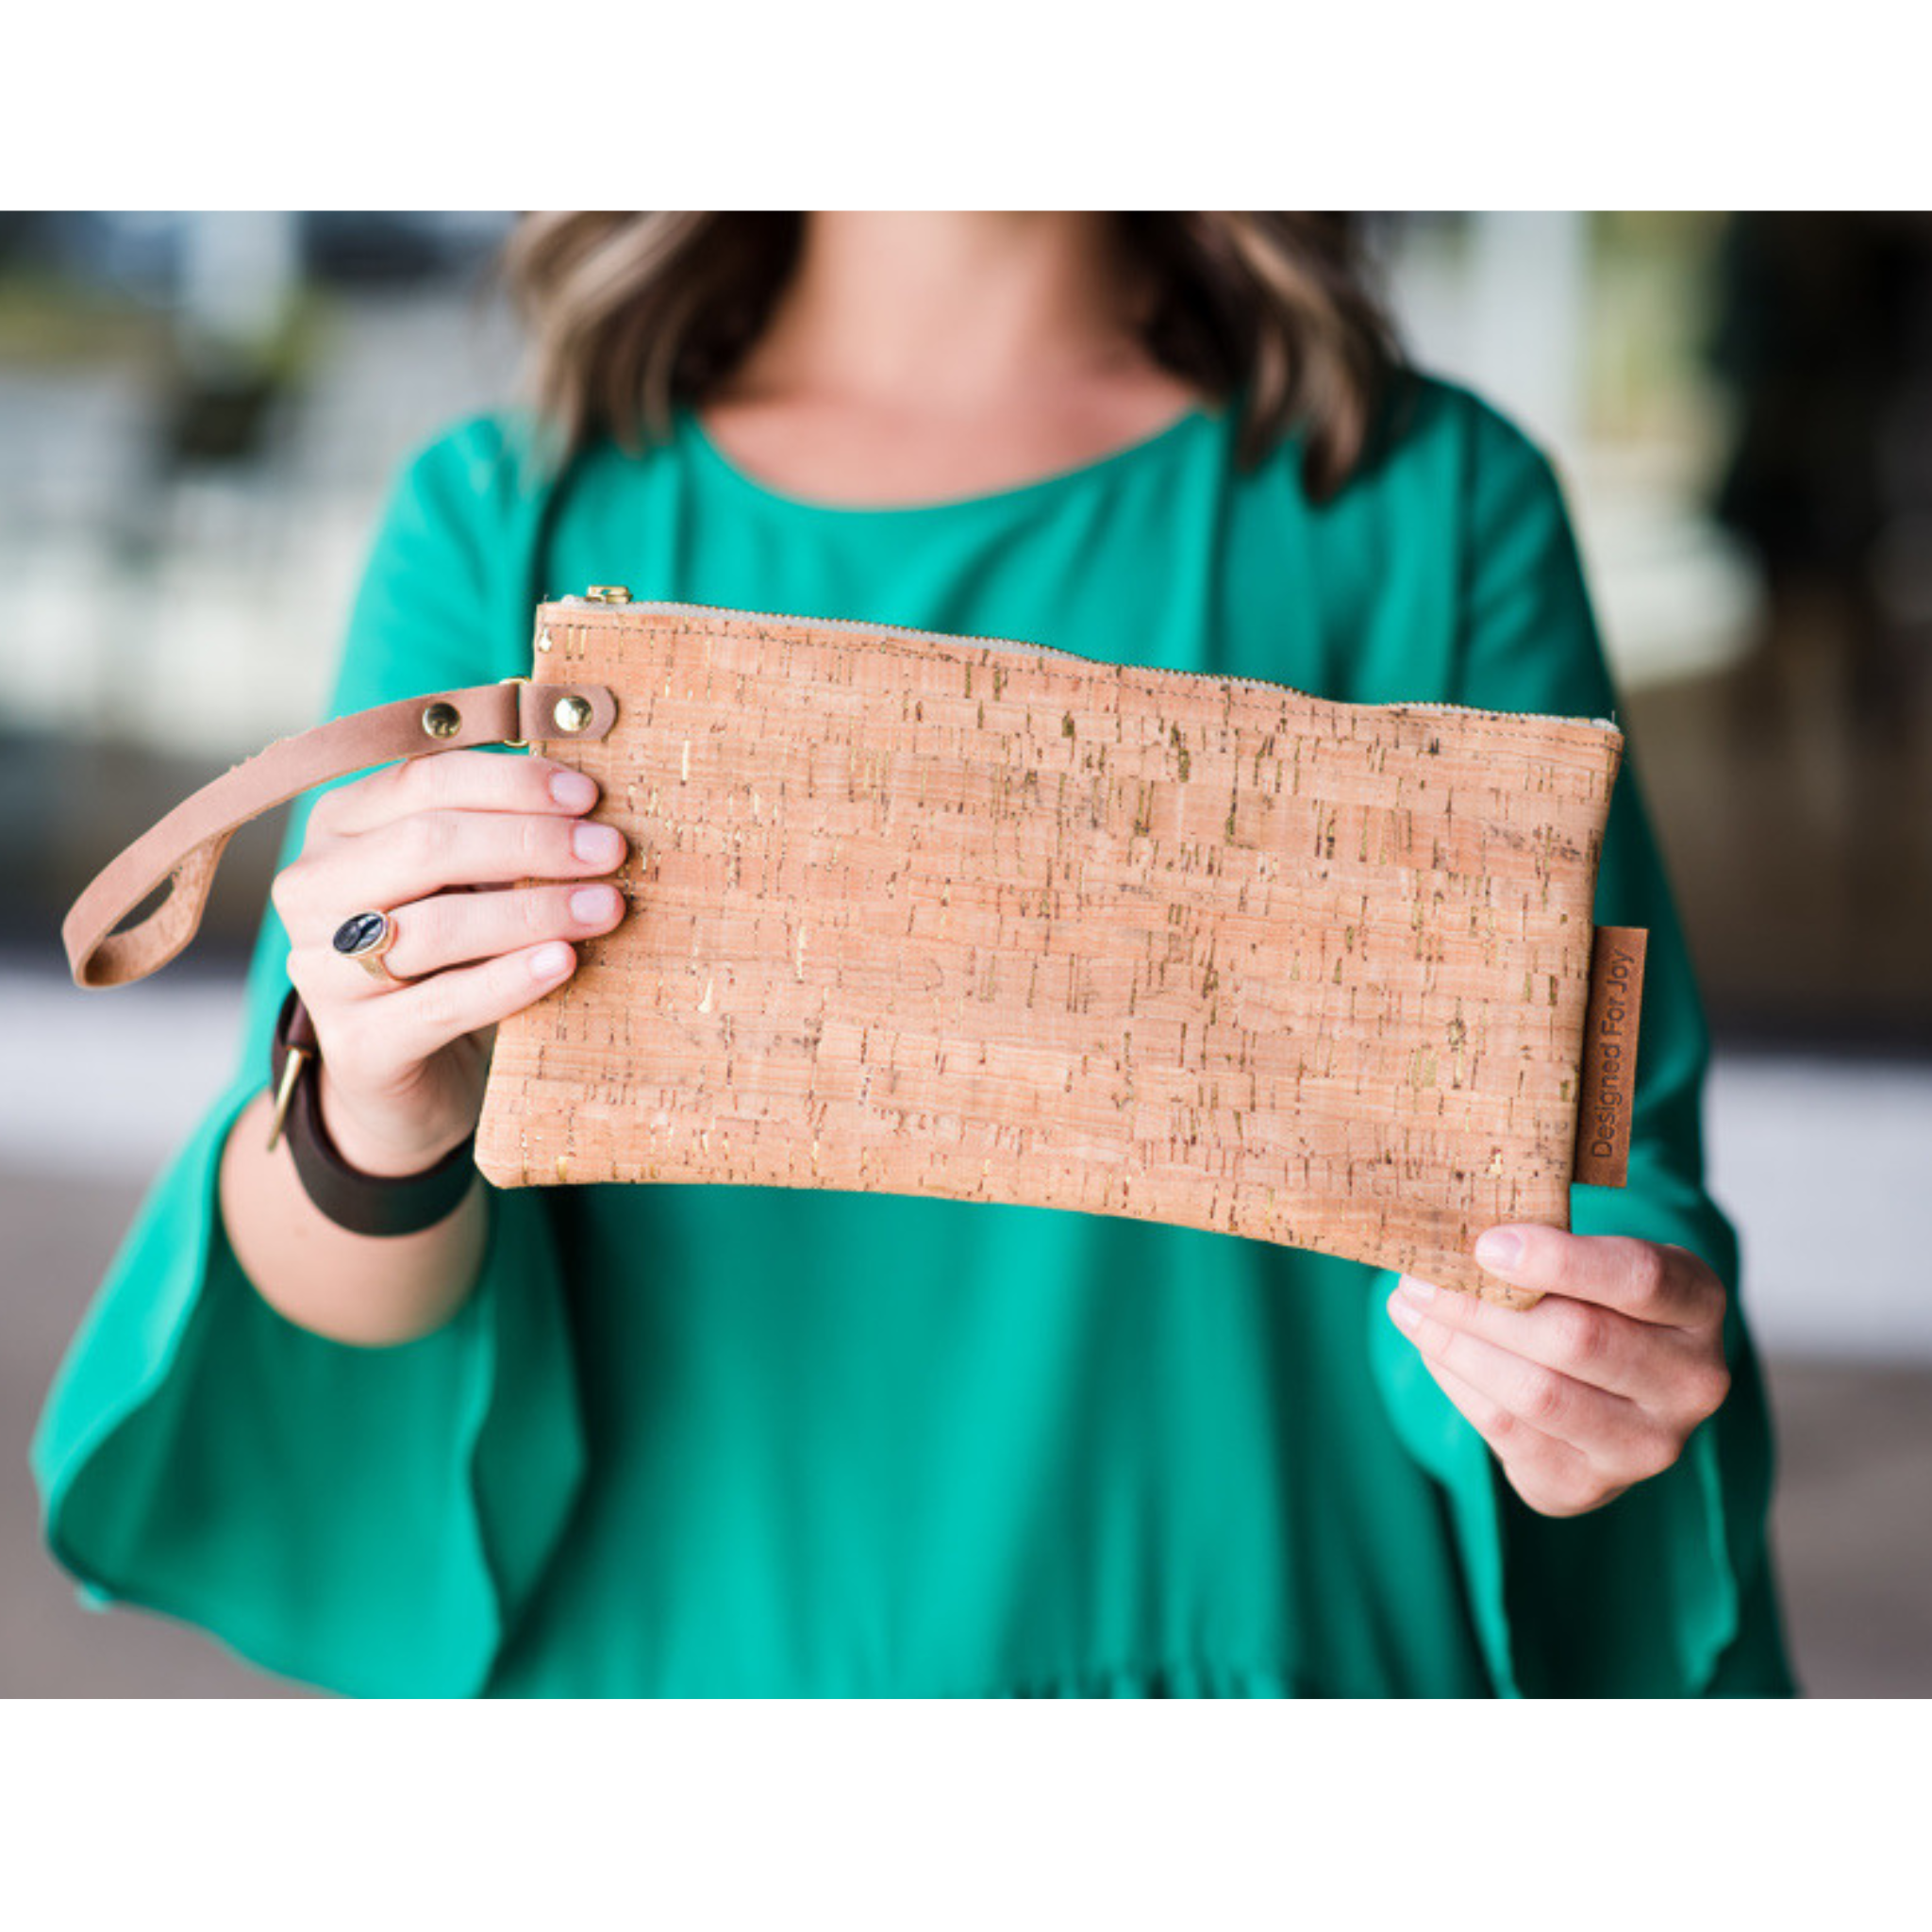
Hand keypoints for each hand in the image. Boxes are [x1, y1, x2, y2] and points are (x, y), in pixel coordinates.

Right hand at [270, 749, 629, 1175]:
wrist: (403, 1070)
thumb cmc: (446, 954)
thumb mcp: (463, 882)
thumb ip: (499, 834)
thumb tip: (589, 803)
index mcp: (338, 827)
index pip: (422, 780)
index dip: (511, 784)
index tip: (588, 796)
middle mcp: (313, 889)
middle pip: (426, 845)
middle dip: (530, 842)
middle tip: (609, 851)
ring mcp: (322, 968)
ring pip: (436, 925)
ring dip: (533, 911)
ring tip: (606, 907)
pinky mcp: (357, 1043)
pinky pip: (443, 1004)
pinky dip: (509, 980)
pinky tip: (563, 963)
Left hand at [1385, 1225, 1731, 1517]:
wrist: (1612, 1393)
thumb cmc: (1594, 1300)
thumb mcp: (1597, 1259)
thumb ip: (1548, 1245)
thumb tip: (1455, 1235)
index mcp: (1700, 1303)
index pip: (1639, 1278)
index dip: (1559, 1260)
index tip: (1485, 1244)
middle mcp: (1692, 1381)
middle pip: (1576, 1339)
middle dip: (1482, 1304)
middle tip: (1418, 1276)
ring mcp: (1649, 1444)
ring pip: (1537, 1393)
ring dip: (1457, 1346)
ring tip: (1409, 1308)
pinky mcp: (1592, 1485)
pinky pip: (1509, 1433)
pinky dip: (1458, 1385)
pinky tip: (1431, 1350)